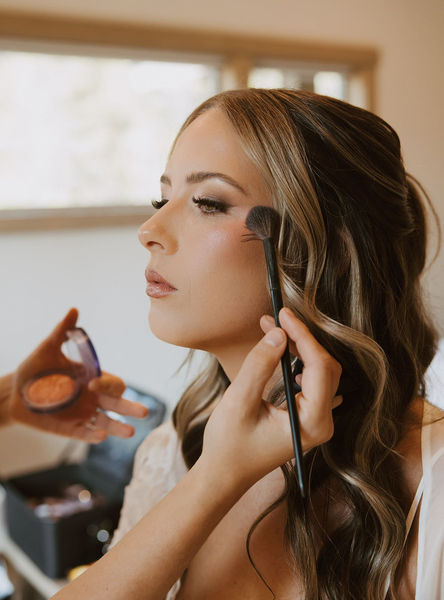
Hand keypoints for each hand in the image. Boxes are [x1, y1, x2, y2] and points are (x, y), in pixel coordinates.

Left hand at [8, 308, 147, 442]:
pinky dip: (93, 436)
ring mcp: (82, 414)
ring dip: (118, 428)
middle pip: (118, 404)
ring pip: (107, 423)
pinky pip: (85, 434)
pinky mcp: (69, 428)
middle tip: (144, 413)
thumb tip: (74, 310)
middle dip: (131, 408)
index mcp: (92, 377)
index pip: (113, 384)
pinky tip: (100, 437)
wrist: (14, 389)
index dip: (107, 385)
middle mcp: (92, 398)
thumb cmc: (34, 367)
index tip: (92, 384)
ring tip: (130, 432)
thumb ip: (62, 331)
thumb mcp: (48, 348)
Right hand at [199, 307, 341, 488]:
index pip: (319, 368)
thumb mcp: (238, 402)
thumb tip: (278, 334)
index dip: (303, 337)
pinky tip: (280, 351)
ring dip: (299, 347)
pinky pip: (311, 381)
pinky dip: (297, 361)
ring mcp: (317, 420)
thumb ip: (259, 366)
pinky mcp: (307, 416)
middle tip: (275, 319)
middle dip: (301, 339)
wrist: (225, 475)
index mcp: (312, 422)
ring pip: (319, 371)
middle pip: (325, 367)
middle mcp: (322, 422)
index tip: (283, 315)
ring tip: (273, 330)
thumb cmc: (229, 445)